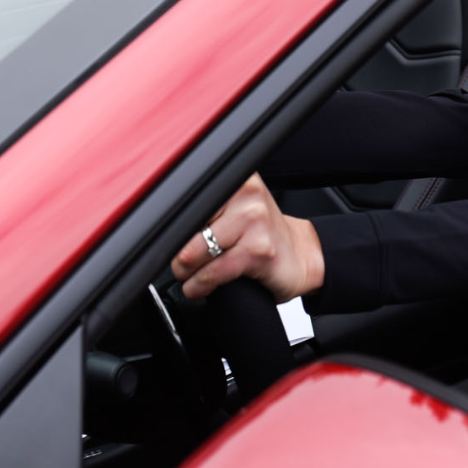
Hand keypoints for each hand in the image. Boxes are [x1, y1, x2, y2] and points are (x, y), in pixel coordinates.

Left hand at [171, 173, 324, 302]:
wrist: (302, 255)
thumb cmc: (264, 235)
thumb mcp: (238, 210)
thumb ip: (208, 209)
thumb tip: (165, 229)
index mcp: (238, 179)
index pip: (187, 201)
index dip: (173, 227)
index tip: (170, 242)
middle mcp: (247, 193)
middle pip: (187, 226)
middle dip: (177, 253)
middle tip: (181, 264)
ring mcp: (255, 221)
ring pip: (195, 251)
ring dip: (186, 273)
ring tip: (189, 277)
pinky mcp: (259, 251)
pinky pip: (213, 272)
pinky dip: (200, 285)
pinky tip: (201, 288)